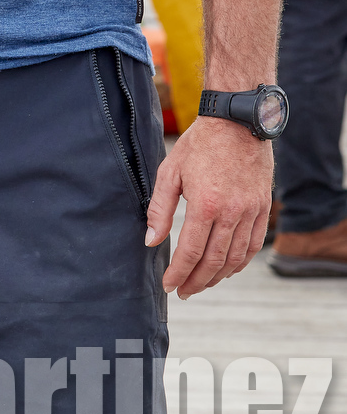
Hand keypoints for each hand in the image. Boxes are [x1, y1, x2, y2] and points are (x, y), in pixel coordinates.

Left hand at [144, 117, 272, 299]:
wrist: (236, 122)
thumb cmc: (199, 145)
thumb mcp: (170, 172)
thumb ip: (160, 209)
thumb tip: (150, 241)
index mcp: (205, 205)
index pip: (191, 252)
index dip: (179, 273)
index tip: (169, 286)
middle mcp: (231, 213)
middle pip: (214, 261)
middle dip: (196, 281)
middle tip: (183, 292)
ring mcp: (250, 211)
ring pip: (236, 257)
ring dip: (218, 276)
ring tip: (202, 283)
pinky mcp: (263, 207)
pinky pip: (255, 244)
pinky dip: (241, 262)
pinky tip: (228, 269)